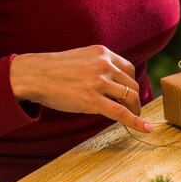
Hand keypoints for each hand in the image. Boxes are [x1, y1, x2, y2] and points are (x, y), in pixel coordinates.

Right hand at [10, 45, 152, 132]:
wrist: (33, 75)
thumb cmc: (56, 70)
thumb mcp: (83, 58)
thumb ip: (101, 66)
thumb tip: (117, 82)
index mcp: (103, 53)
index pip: (129, 69)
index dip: (131, 83)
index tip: (129, 93)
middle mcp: (104, 65)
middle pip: (132, 84)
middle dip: (134, 99)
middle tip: (132, 109)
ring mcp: (99, 82)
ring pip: (130, 98)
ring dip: (134, 109)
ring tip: (132, 116)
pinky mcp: (93, 100)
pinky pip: (122, 113)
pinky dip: (137, 122)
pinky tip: (147, 128)